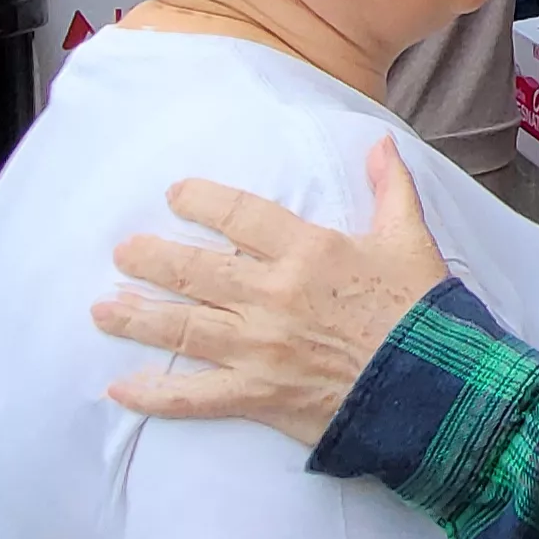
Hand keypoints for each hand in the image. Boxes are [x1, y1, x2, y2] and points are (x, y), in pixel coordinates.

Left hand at [93, 144, 449, 446]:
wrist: (436, 389)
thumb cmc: (424, 314)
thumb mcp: (411, 239)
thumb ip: (390, 187)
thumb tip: (379, 142)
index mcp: (308, 251)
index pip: (240, 215)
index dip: (202, 201)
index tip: (176, 195)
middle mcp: (273, 295)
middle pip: (195, 270)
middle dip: (152, 259)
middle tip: (122, 251)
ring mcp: (260, 348)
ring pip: (183, 327)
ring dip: (137, 317)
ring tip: (102, 308)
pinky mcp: (258, 395)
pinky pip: (194, 396)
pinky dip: (155, 394)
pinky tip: (120, 389)